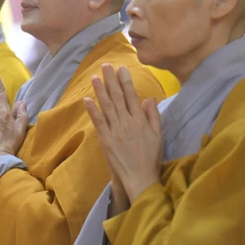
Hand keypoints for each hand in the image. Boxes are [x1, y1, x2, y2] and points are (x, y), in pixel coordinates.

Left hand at [84, 65, 161, 205]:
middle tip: (105, 66)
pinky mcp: (105, 139)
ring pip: (106, 106)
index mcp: (140, 120)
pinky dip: (92, 110)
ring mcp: (114, 130)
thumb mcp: (158, 135)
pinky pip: (98, 122)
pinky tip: (87, 99)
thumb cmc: (150, 157)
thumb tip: (149, 98)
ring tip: (95, 77)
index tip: (121, 68)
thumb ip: (153, 116)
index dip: (125, 81)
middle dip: (111, 80)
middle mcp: (126, 122)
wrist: (139, 178)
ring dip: (100, 91)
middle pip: (117, 97)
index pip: (131, 96)